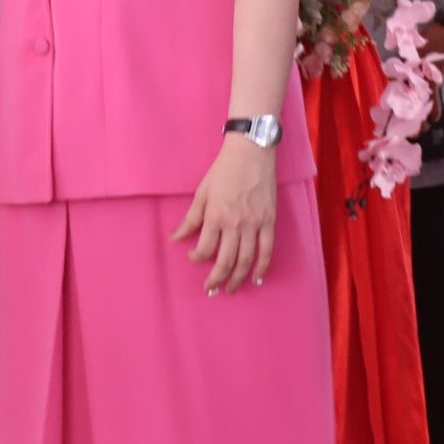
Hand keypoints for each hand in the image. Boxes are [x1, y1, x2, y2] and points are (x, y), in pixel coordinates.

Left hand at [170, 139, 276, 293]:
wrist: (251, 153)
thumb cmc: (223, 170)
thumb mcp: (201, 192)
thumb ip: (190, 218)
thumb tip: (175, 238)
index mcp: (215, 216)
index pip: (204, 248)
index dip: (197, 257)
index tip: (193, 258)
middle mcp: (235, 224)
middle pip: (226, 260)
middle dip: (217, 278)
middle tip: (211, 289)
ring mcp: (254, 224)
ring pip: (246, 259)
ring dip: (238, 278)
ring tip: (231, 289)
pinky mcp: (269, 222)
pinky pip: (267, 250)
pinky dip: (262, 266)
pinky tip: (257, 278)